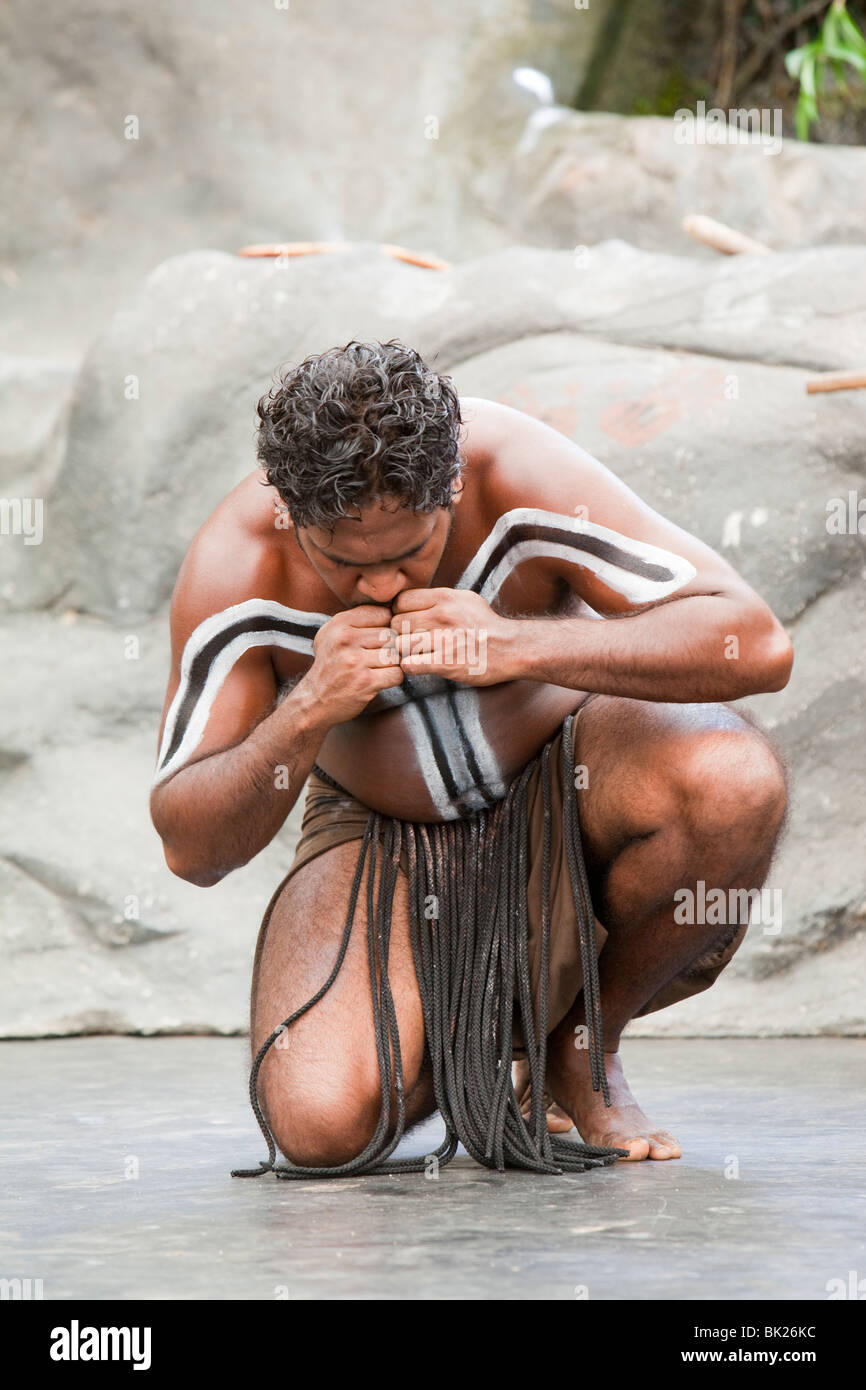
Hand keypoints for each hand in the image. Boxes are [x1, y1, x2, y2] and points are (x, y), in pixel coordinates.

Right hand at [306, 605, 402, 723]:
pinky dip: (393, 678)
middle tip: (379, 657)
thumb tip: (392, 609)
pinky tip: (380, 679)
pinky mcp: (365, 682)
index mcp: (339, 624)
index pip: (383, 614)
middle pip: (391, 635)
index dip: (386, 627)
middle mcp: (346, 639)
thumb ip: (356, 619)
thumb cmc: (329, 665)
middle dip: (390, 647)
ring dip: (392, 664)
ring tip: (378, 668)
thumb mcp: (332, 634)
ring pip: (395, 654)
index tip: (379, 639)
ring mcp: (356, 661)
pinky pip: (396, 673)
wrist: (314, 700)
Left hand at [390, 588, 518, 685]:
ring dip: (404, 651)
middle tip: (409, 641)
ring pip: (400, 644)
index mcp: (445, 597)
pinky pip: (409, 664)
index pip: (401, 601)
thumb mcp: (465, 599)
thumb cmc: (487, 625)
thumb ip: (439, 597)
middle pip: (397, 623)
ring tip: (414, 653)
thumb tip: (413, 599)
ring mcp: (443, 640)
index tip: (406, 622)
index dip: (399, 612)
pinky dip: (409, 667)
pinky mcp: (445, 663)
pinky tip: (418, 665)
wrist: (511, 648)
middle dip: (400, 633)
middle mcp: (442, 615)